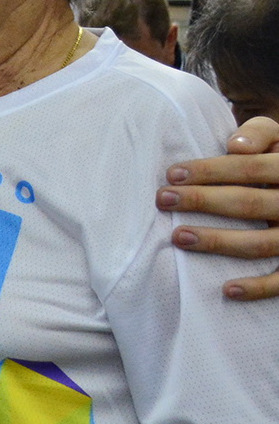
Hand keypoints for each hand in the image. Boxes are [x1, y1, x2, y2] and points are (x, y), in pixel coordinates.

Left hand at [159, 117, 278, 299]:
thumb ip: (260, 134)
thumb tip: (234, 146)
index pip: (250, 168)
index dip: (211, 170)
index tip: (172, 174)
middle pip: (249, 204)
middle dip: (203, 201)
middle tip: (163, 199)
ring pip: (261, 244)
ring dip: (218, 241)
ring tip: (177, 236)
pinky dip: (257, 288)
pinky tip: (226, 290)